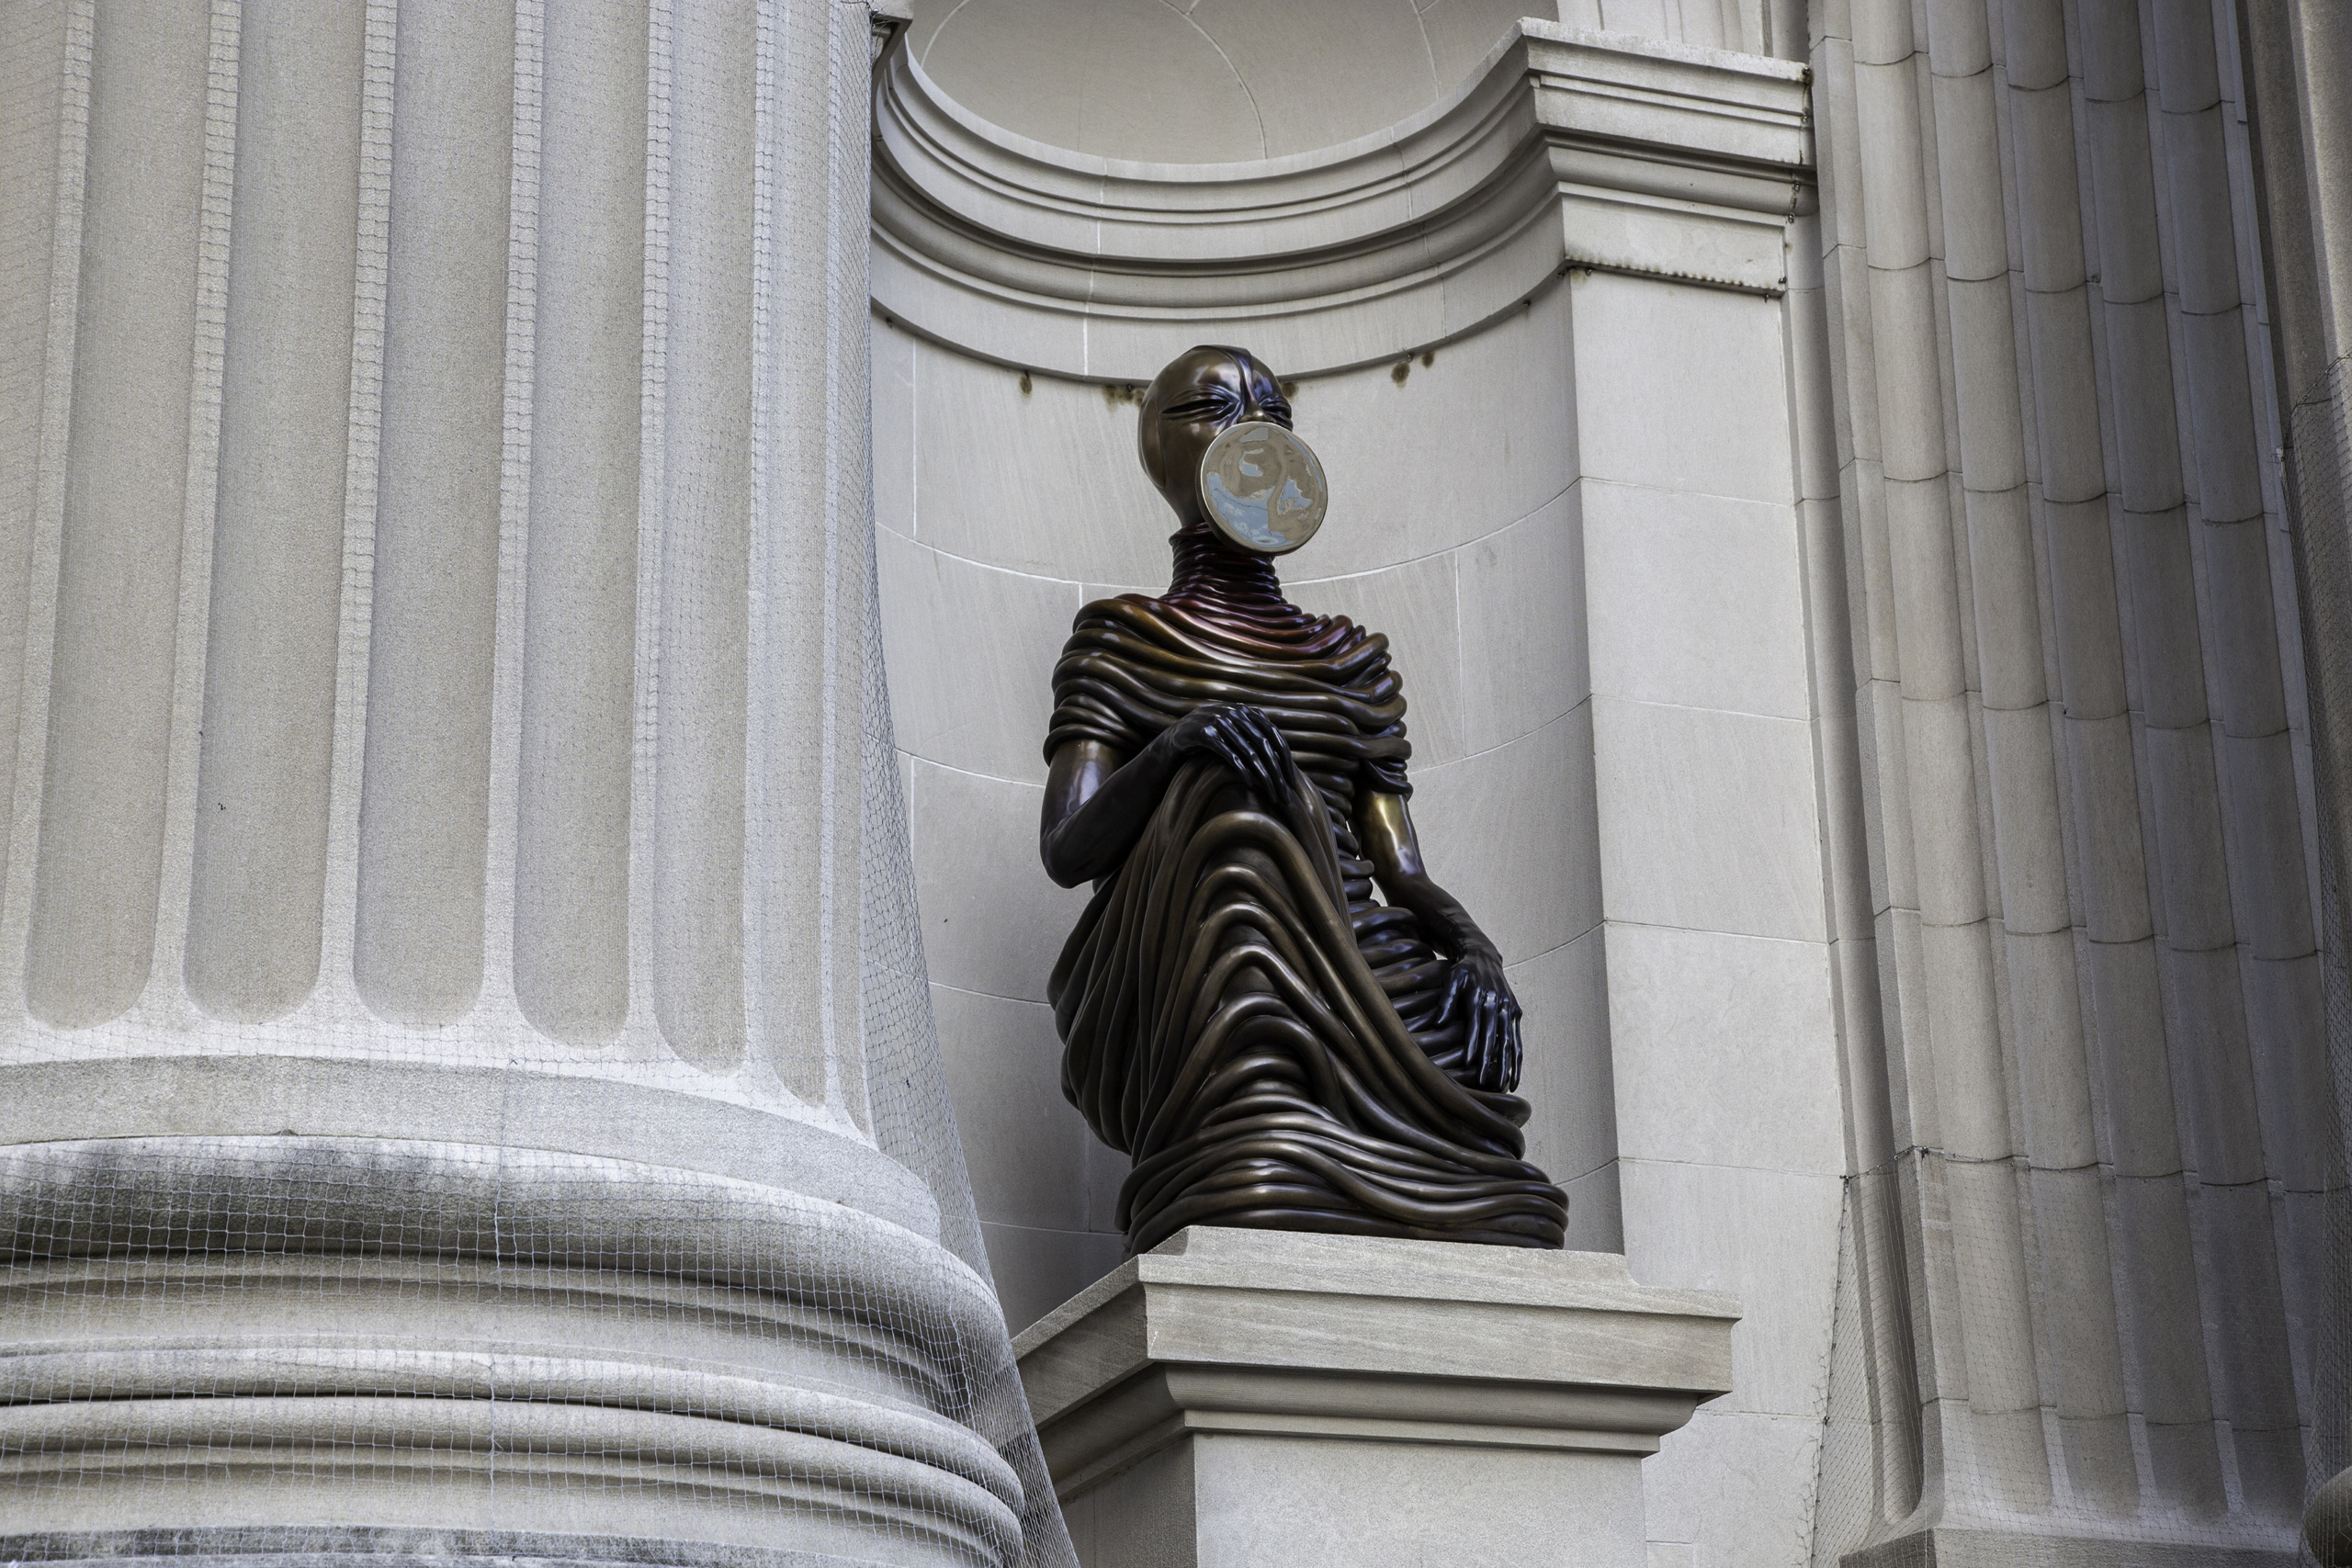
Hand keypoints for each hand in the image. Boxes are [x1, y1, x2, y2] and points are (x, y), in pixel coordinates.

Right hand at [1164, 702, 1294, 813]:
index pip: (1275, 736)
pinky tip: (1251, 784)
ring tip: (1271, 794)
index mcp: (1247, 712)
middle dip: (1277, 773)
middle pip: (1265, 746)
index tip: (1292, 783)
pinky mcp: (1205, 733)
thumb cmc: (1213, 737)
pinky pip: (1229, 754)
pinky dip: (1242, 770)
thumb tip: (1282, 754)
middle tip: (1285, 795)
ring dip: (1263, 776)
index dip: (1285, 760)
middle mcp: (1235, 713)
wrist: (1179, 734)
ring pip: (1249, 752)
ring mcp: (1220, 721)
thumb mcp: (1235, 730)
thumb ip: (1255, 734)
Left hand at [1434, 944, 1521, 1091]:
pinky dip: (1517, 1059)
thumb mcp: (1452, 978)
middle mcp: (1499, 1003)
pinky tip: (1515, 1078)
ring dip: (1508, 1065)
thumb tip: (1438, 1023)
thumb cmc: (1462, 970)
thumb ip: (1446, 1000)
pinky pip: (1517, 1040)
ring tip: (1506, 1086)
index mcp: (1481, 996)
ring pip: (1510, 1041)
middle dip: (1491, 1060)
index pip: (1477, 1025)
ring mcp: (1510, 1009)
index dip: (1474, 1045)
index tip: (1470, 1064)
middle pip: (1495, 1037)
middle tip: (1486, 1082)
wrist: (1484, 955)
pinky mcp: (1516, 1012)